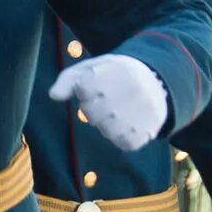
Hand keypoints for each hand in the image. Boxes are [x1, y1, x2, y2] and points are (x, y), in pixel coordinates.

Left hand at [48, 54, 169, 148]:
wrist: (157, 81)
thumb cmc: (114, 75)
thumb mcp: (91, 68)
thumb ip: (68, 79)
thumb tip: (53, 95)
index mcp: (116, 70)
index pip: (84, 89)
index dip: (86, 90)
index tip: (98, 85)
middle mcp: (133, 90)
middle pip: (93, 113)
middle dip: (94, 109)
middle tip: (109, 100)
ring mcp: (144, 111)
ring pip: (107, 130)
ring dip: (107, 125)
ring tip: (118, 111)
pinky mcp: (150, 129)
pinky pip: (124, 143)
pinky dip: (121, 137)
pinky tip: (128, 123)